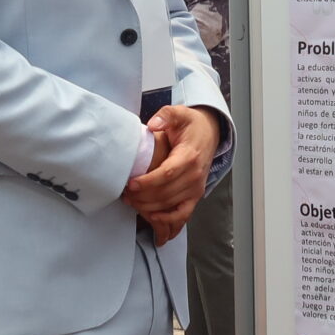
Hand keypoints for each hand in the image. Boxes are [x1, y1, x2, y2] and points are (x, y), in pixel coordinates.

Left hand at [123, 105, 219, 243]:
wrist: (210, 134)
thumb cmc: (191, 126)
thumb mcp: (179, 113)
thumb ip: (165, 116)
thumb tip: (153, 124)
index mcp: (188, 157)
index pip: (166, 174)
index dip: (147, 182)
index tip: (130, 184)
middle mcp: (194, 176)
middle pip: (165, 193)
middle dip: (142, 197)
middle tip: (124, 194)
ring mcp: (196, 188)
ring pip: (170, 205)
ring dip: (148, 207)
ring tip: (131, 201)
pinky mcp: (195, 196)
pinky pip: (183, 214)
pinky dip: (168, 220)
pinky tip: (152, 219)